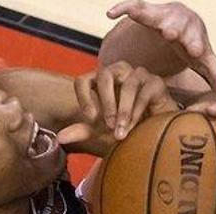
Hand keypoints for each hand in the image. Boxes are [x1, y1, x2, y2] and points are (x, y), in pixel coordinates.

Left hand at [58, 61, 177, 145]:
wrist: (155, 134)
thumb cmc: (125, 128)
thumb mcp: (101, 132)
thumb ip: (82, 132)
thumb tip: (59, 138)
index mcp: (100, 82)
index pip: (83, 80)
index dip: (84, 97)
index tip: (89, 118)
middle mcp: (118, 73)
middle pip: (105, 75)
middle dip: (106, 103)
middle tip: (108, 125)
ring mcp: (138, 75)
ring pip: (127, 84)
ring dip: (123, 110)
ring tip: (122, 131)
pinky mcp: (156, 82)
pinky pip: (144, 92)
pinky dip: (138, 111)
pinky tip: (137, 126)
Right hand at [107, 0, 215, 98]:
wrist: (182, 24)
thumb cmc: (193, 47)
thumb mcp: (204, 63)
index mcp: (196, 35)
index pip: (197, 39)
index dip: (196, 44)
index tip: (196, 50)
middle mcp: (181, 22)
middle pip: (178, 24)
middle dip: (174, 27)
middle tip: (170, 33)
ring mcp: (163, 14)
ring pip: (156, 13)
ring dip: (148, 14)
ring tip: (136, 15)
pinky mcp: (147, 10)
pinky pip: (134, 6)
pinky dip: (123, 7)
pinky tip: (109, 13)